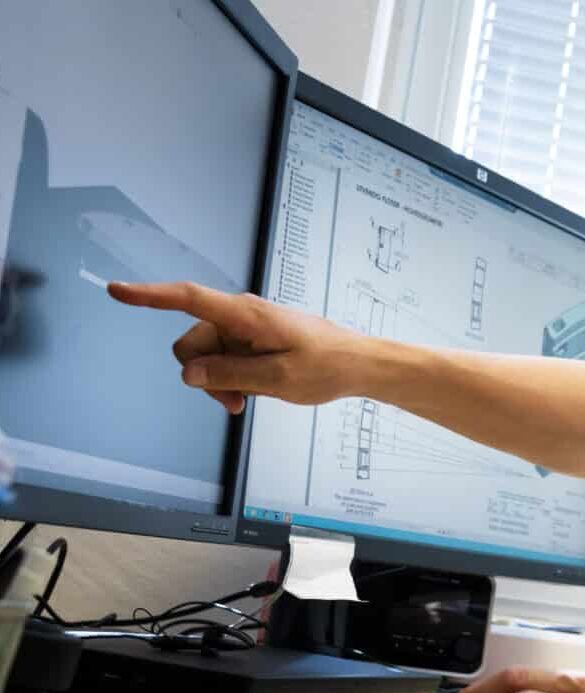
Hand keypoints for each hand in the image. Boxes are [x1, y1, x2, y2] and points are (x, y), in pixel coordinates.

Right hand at [106, 281, 363, 413]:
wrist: (359, 364)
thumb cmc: (327, 366)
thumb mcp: (278, 380)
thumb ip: (231, 376)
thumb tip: (190, 373)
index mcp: (246, 315)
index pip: (188, 299)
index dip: (150, 296)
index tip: (118, 291)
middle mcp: (240, 316)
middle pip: (191, 343)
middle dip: (202, 375)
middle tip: (233, 401)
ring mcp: (244, 329)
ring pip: (205, 357)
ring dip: (217, 381)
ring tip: (247, 399)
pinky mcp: (250, 341)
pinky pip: (222, 360)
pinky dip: (229, 378)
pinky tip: (250, 392)